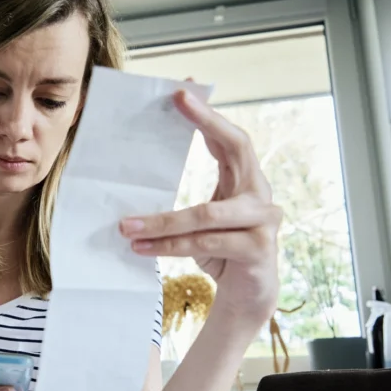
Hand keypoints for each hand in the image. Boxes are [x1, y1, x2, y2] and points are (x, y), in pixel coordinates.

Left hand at [119, 90, 281, 327]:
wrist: (248, 298)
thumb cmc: (220, 251)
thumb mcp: (202, 218)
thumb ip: (187, 193)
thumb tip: (141, 170)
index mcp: (246, 181)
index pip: (232, 139)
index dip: (210, 115)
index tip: (182, 92)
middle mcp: (260, 195)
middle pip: (238, 150)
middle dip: (206, 124)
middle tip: (175, 104)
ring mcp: (264, 222)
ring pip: (206, 213)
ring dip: (161, 220)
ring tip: (125, 225)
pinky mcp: (257, 251)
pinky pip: (205, 243)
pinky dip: (169, 246)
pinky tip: (142, 248)